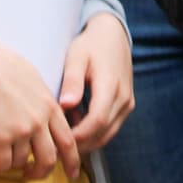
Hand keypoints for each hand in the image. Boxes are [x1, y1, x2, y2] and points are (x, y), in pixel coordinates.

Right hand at [0, 33, 77, 180]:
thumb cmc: (3, 65)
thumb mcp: (35, 81)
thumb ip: (44, 102)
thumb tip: (45, 117)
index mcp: (50, 106)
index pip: (68, 141)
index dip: (72, 161)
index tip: (72, 172)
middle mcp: (39, 121)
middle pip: (49, 159)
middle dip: (42, 171)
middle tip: (33, 174)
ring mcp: (20, 130)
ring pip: (23, 162)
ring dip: (15, 162)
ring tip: (6, 152)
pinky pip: (2, 163)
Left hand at [58, 12, 133, 150]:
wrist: (113, 35)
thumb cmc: (91, 45)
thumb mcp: (76, 57)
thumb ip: (72, 81)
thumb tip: (66, 105)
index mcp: (110, 85)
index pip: (96, 121)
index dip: (77, 136)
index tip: (56, 141)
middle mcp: (123, 98)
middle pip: (102, 133)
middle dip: (79, 144)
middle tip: (54, 148)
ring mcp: (127, 103)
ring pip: (108, 134)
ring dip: (86, 140)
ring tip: (62, 134)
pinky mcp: (126, 105)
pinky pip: (111, 127)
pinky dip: (93, 132)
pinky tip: (75, 121)